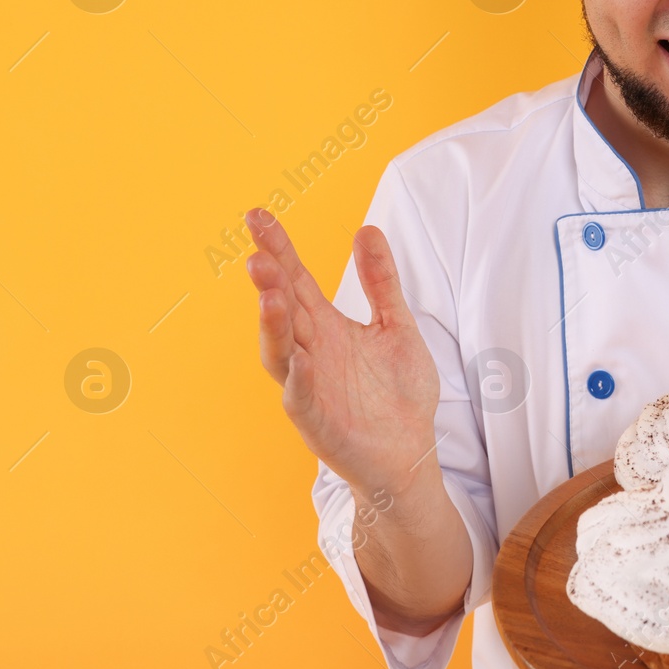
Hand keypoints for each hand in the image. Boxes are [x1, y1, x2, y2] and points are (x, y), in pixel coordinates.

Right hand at [243, 208, 440, 497]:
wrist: (411, 454)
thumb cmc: (398, 394)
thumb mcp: (396, 326)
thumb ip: (381, 281)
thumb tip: (367, 229)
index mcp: (326, 327)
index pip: (296, 279)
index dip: (278, 248)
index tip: (259, 214)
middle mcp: (310, 352)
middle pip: (282, 310)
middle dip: (269, 281)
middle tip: (257, 252)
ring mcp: (309, 387)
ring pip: (281, 352)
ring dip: (272, 324)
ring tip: (270, 294)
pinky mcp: (317, 423)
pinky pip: (301, 399)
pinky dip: (298, 380)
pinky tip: (300, 360)